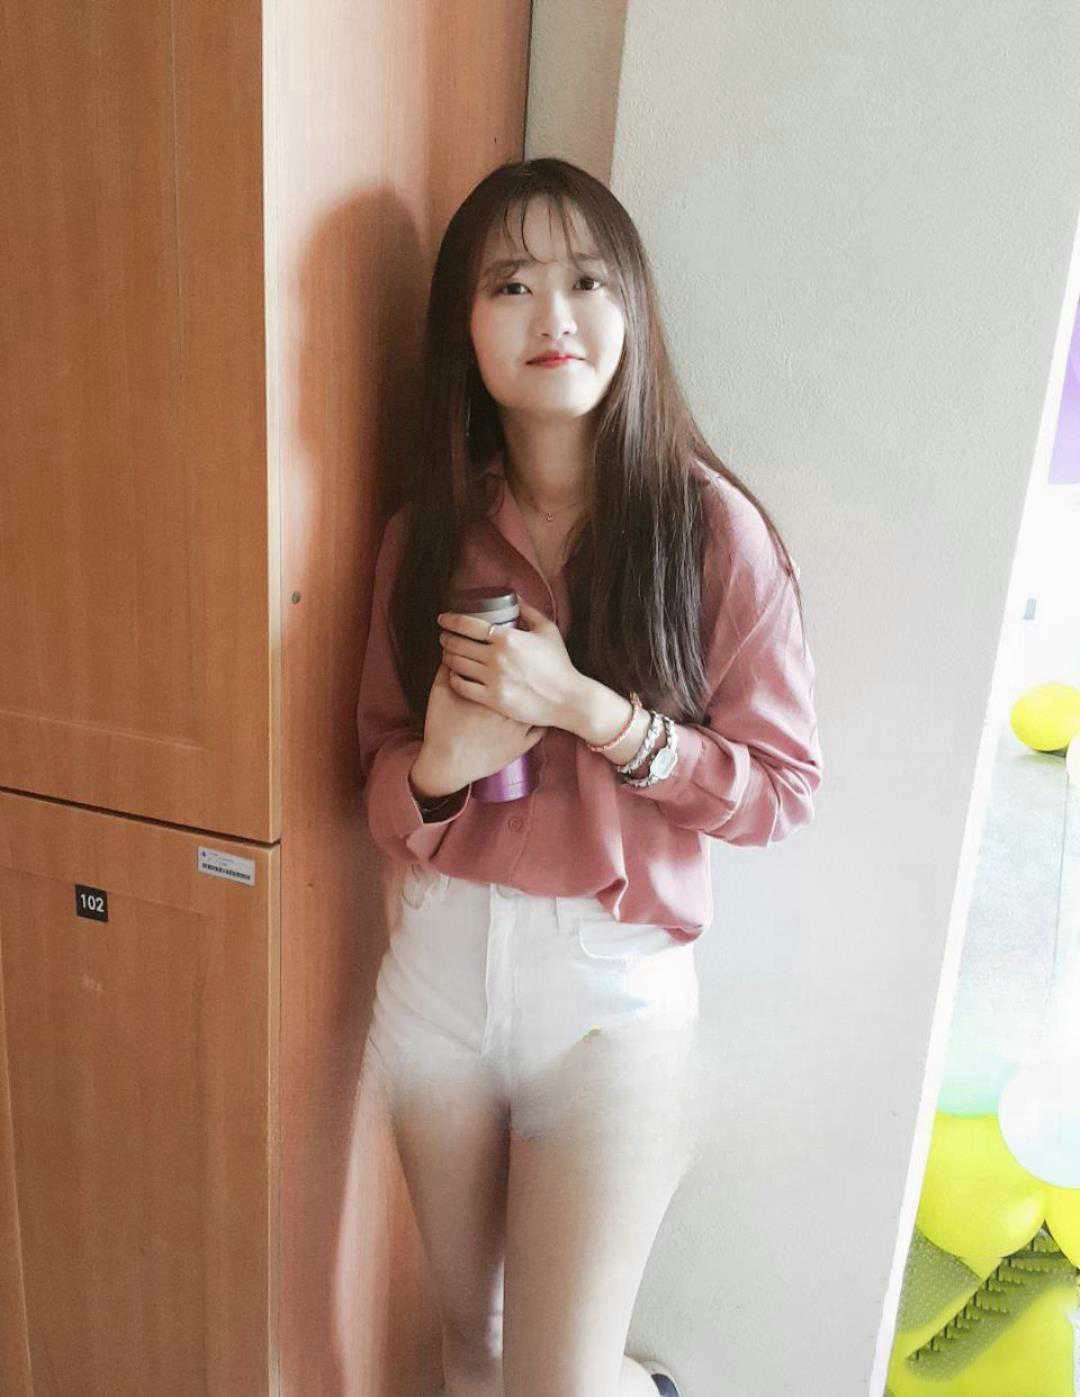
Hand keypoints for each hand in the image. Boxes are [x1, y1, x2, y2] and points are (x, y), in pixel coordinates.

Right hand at [415, 662, 544, 791]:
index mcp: (492, 689)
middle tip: (528, 667)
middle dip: (529, 673)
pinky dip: (541, 720)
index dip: (512, 657)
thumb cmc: (442, 726)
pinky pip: (540, 729)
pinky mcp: (523, 745)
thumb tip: (453, 650)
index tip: (512, 653)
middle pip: (528, 682)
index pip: (509, 665)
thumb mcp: (440, 691)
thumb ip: (448, 668)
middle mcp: (510, 706)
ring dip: (538, 695)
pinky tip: (537, 710)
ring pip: (538, 704)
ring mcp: (519, 727)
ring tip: (537, 686)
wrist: (448, 762)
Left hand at [436, 597, 584, 728]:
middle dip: (446, 638)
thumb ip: (529, 611)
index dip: (450, 620)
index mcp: (508, 638)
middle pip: (457, 644)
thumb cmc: (559, 664)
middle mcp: (497, 658)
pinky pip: (462, 686)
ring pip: (456, 664)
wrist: (568, 699)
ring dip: (448, 656)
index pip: (468, 624)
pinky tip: (455, 674)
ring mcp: (493, 680)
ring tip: (448, 653)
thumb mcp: (547, 631)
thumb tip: (514, 596)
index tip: (443, 619)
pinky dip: (453, 678)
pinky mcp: (492, 699)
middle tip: (443, 636)